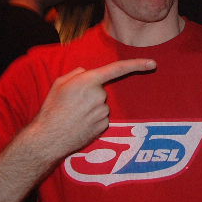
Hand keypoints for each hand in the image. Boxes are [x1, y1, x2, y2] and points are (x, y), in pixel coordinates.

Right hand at [29, 59, 156, 158]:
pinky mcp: (104, 126)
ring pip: (102, 105)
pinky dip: (93, 120)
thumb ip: (77, 73)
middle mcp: (99, 96)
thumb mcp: (59, 84)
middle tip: (72, 104)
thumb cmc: (52, 109)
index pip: (117, 69)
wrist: (48, 138)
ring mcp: (103, 112)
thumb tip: (89, 73)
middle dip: (90, 94)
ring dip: (91, 108)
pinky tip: (79, 124)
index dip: (137, 65)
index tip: (153, 63)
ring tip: (73, 116)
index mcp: (87, 81)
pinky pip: (102, 118)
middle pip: (101, 90)